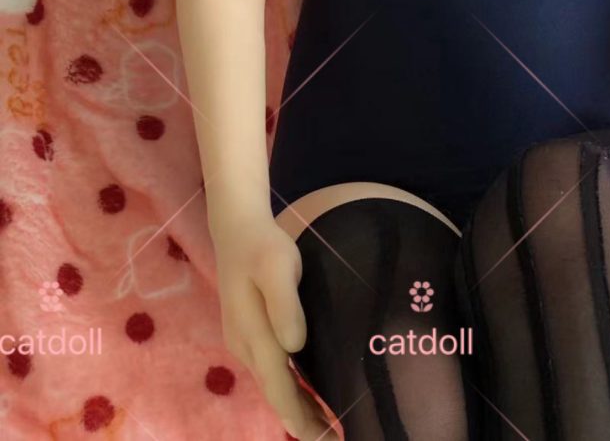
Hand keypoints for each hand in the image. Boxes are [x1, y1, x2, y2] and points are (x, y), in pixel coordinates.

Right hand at [211, 210, 333, 439]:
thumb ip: (285, 305)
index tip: (321, 437)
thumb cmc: (262, 246)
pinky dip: (290, 388)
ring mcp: (245, 341)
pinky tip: (307, 393)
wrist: (237, 229)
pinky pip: (272, 371)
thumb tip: (294, 346)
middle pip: (276, 393)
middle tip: (333, 438)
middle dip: (301, 419)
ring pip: (274, 384)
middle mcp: (246, 346)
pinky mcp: (250, 333)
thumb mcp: (277, 267)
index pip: (279, 387)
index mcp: (254, 336)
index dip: (299, 416)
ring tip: (325, 425)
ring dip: (297, 406)